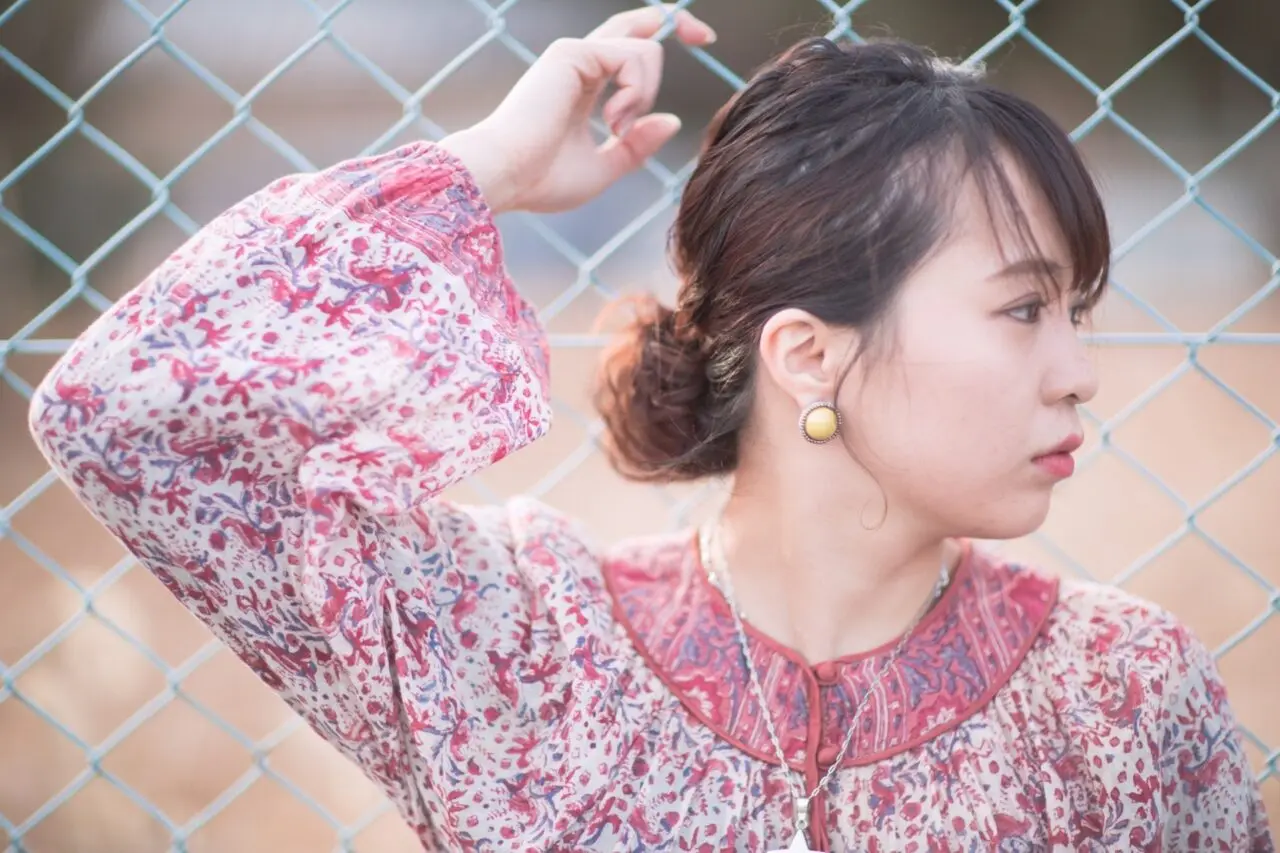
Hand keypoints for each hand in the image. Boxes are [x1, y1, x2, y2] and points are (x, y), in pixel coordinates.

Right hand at [439, 5, 715, 214]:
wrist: (505, 179)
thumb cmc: (541, 180)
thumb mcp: (603, 168)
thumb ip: (636, 146)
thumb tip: (670, 120)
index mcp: (584, 85)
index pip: (631, 47)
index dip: (666, 34)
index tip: (701, 39)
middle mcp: (580, 63)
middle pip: (640, 22)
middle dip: (679, 21)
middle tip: (707, 36)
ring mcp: (574, 54)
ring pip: (644, 49)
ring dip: (644, 94)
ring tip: (618, 129)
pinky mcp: (572, 53)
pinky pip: (632, 56)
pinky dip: (635, 92)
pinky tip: (614, 121)